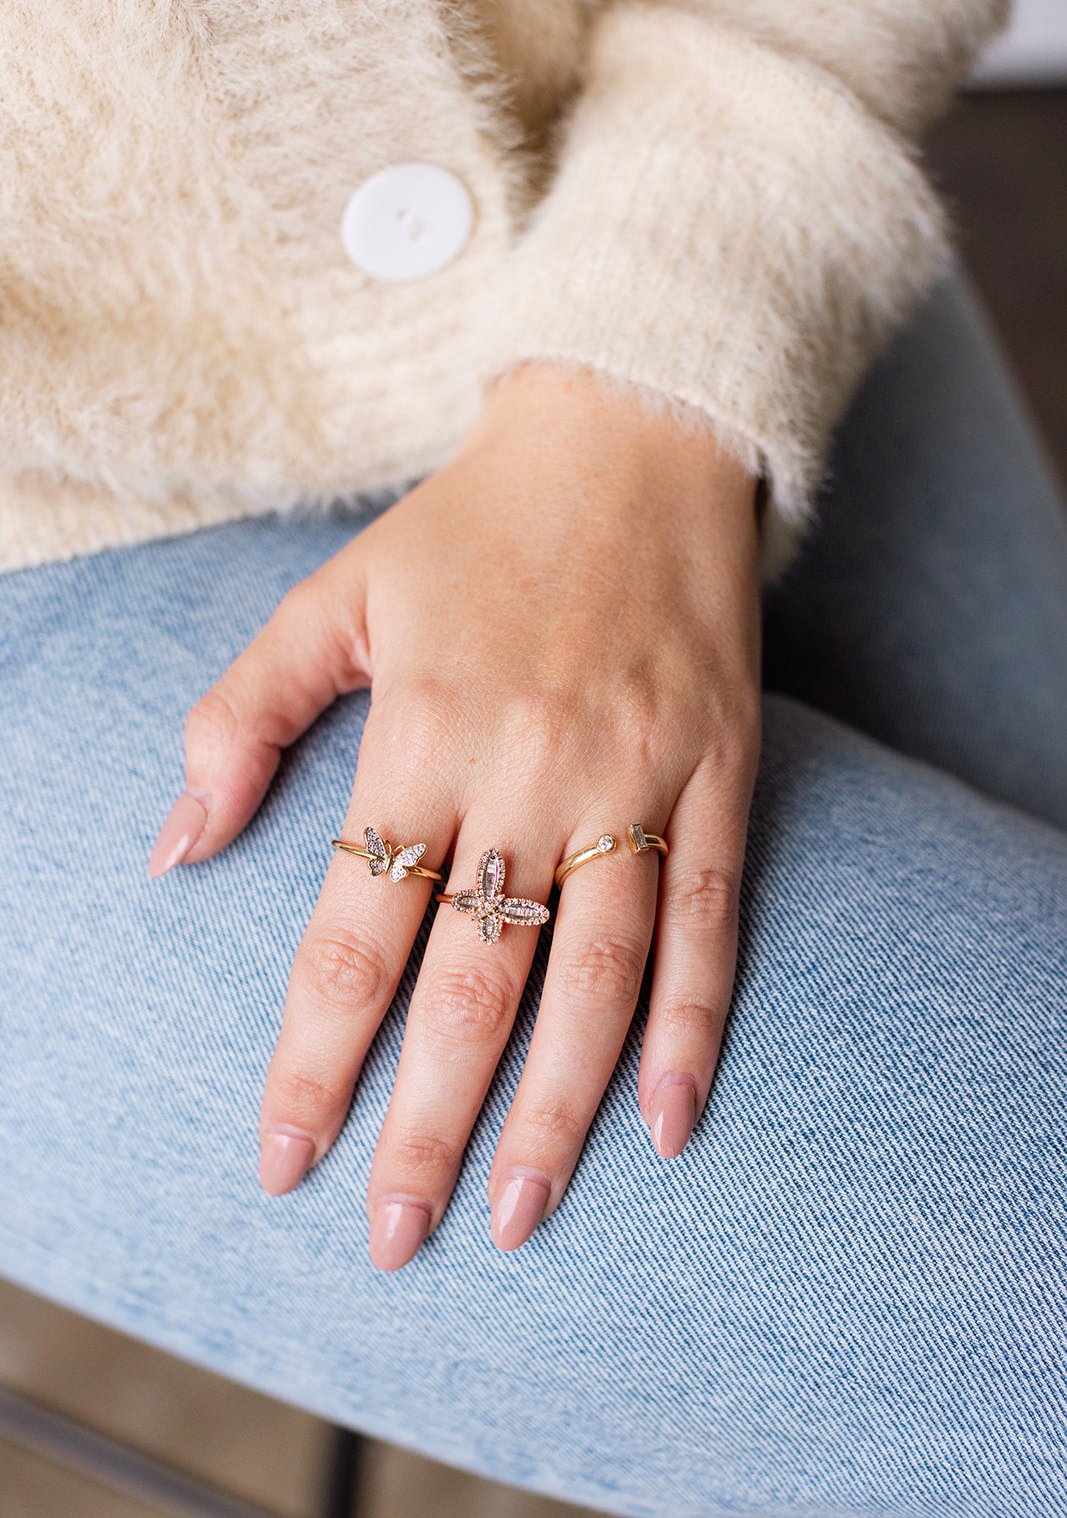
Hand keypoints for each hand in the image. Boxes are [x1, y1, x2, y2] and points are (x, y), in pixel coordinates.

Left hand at [149, 364, 762, 1267]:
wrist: (632, 432)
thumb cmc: (472, 524)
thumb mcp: (333, 595)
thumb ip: (243, 716)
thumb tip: (180, 851)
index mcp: (423, 728)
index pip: (355, 930)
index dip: (315, 1056)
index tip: (285, 1157)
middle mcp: (532, 767)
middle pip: (473, 979)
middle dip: (424, 1119)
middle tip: (391, 1234)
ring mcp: (637, 775)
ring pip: (596, 972)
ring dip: (555, 1106)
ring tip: (517, 1213)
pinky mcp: (719, 770)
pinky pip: (710, 916)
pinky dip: (693, 1023)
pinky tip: (666, 1120)